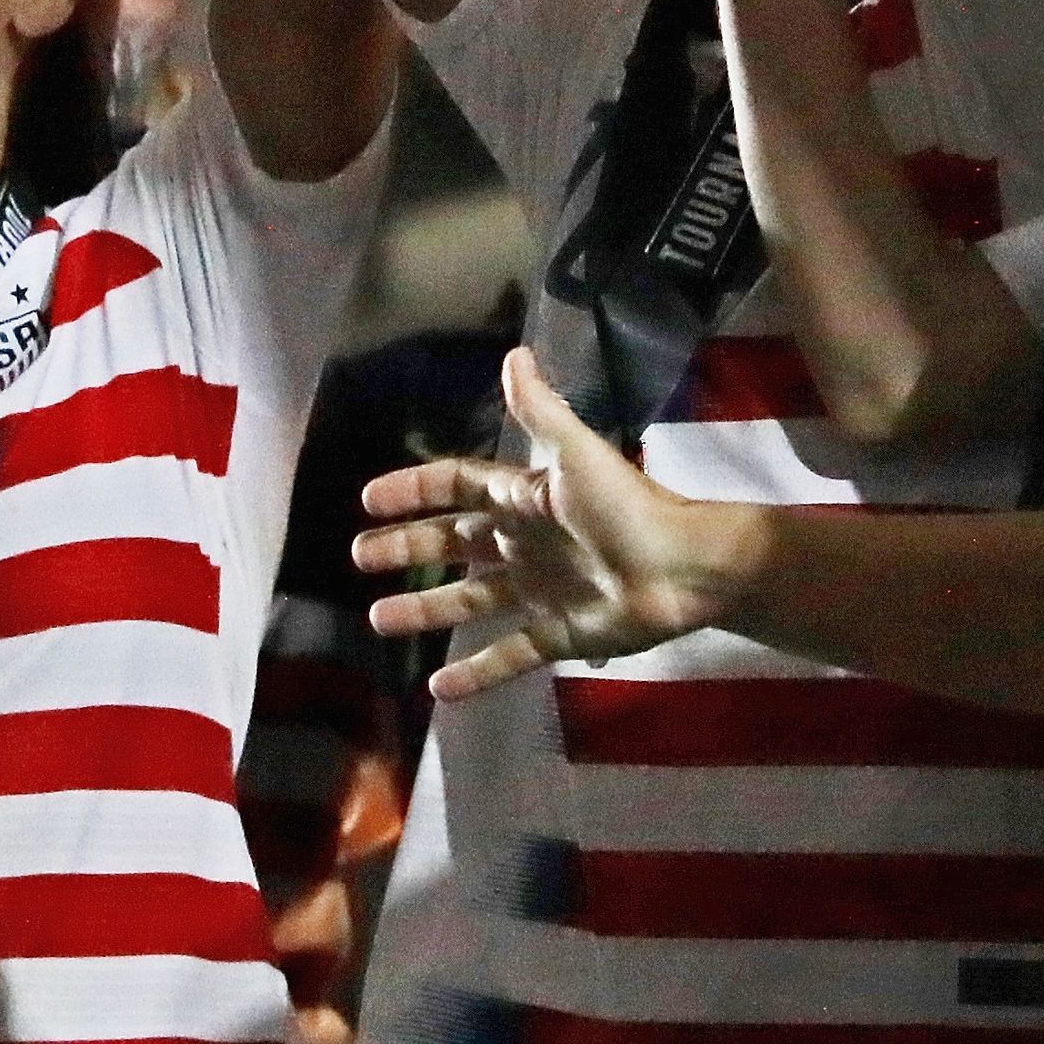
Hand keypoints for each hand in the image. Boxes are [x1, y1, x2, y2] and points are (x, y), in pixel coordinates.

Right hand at [356, 349, 742, 697]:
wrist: (684, 568)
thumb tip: (514, 352)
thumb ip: (541, 410)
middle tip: (359, 557)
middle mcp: (525, 543)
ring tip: (377, 618)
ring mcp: (540, 592)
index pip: (458, 487)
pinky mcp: (558, 635)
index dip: (415, 490)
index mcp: (525, 498)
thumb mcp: (576, 454)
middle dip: (407, 547)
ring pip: (469, 602)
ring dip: (424, 609)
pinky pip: (506, 655)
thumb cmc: (628, 507)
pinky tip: (436, 690)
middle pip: (454, 545)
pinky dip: (474, 673)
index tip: (368, 500)